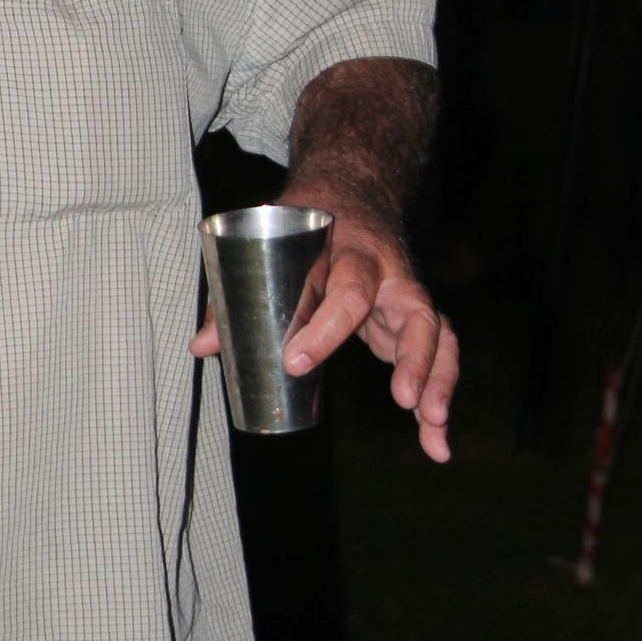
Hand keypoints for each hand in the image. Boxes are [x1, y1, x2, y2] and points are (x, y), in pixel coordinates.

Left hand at [191, 211, 458, 463]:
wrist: (353, 196)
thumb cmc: (308, 227)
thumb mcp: (272, 245)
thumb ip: (236, 295)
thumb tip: (201, 347)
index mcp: (352, 254)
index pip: (347, 291)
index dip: (324, 328)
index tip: (296, 362)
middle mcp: (391, 276)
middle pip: (418, 314)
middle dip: (415, 359)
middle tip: (405, 401)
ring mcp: (407, 299)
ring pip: (439, 337)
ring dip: (439, 384)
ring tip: (434, 427)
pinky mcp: (412, 323)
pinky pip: (437, 360)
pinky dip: (437, 402)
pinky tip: (436, 444)